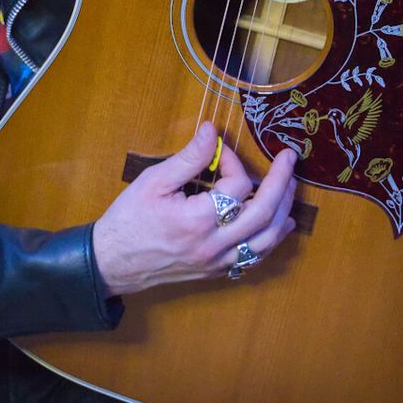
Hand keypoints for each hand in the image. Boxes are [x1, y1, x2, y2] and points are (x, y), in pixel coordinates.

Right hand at [92, 123, 296, 298]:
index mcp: (197, 220)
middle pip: (264, 214)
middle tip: (290, 159)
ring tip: (290, 187)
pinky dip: (272, 238)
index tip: (219, 149)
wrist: (112, 262)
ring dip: (283, 211)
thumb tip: (212, 131)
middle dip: (281, 183)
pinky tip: (281, 225)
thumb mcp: (153, 181)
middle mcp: (213, 245)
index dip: (233, 160)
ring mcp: (218, 262)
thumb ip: (188, 158)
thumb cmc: (128, 219)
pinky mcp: (216, 271)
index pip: (236, 185)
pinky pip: (255, 257)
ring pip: (266, 240)